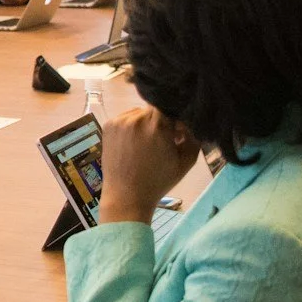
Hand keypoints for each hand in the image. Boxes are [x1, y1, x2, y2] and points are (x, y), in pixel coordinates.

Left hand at [97, 103, 199, 225]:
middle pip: (155, 109)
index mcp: (157, 124)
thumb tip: (188, 120)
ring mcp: (119, 120)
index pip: (170, 105)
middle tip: (164, 141)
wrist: (126, 196)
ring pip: (140, 113)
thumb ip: (193, 136)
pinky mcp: (108, 125)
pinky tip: (134, 145)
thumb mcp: (186, 161)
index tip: (178, 132)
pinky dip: (132, 127)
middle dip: (162, 121)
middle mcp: (136, 117)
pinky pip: (126, 118)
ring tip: (147, 145)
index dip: (176, 116)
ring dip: (146, 123)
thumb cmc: (158, 181)